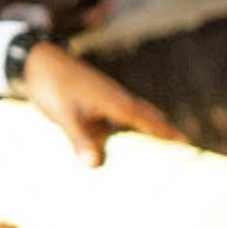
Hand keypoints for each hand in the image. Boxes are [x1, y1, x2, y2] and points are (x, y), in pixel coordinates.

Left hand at [17, 43, 177, 164]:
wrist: (38, 62)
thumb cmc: (52, 86)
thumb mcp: (64, 116)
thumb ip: (79, 140)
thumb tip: (94, 165)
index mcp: (115, 102)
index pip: (148, 121)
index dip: (167, 134)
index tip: (188, 145)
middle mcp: (117, 100)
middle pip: (148, 117)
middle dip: (165, 132)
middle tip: (187, 149)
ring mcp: (108, 99)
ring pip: (136, 116)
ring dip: (149, 130)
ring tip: (166, 147)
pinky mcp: (98, 102)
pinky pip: (120, 117)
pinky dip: (129, 128)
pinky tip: (129, 138)